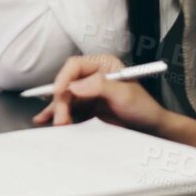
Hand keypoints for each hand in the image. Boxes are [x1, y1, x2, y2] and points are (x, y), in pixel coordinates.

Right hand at [32, 54, 171, 130]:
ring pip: (64, 98)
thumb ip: (100, 86)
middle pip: (66, 84)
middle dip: (60, 101)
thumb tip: (74, 86)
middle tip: (61, 119)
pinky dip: (56, 114)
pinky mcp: (86, 107)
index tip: (58, 93)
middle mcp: (92, 76)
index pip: (74, 66)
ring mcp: (88, 93)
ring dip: (57, 110)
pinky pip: (67, 109)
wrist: (151, 130)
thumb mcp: (124, 94)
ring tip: (57, 124)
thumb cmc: (143, 108)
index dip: (63, 78)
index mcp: (102, 65)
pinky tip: (44, 119)